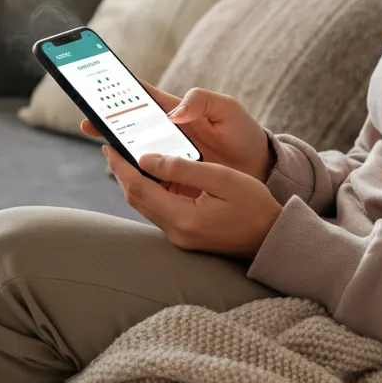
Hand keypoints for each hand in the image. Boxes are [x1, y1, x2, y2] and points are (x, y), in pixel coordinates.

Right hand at [82, 83, 273, 181]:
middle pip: (130, 127)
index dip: (118, 93)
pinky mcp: (173, 180)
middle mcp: (168, 134)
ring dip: (119, 152)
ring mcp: (169, 158)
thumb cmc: (244, 133)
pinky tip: (127, 177)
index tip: (95, 89)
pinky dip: (136, 177)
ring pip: (135, 154)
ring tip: (105, 149)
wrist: (261, 168)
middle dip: (107, 122)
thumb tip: (173, 113)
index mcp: (176, 111)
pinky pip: (149, 178)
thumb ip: (202, 101)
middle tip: (87, 122)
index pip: (142, 98)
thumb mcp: (228, 109)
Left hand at [104, 145, 281, 258]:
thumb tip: (147, 159)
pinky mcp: (184, 236)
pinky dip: (150, 191)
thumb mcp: (223, 178)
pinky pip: (158, 210)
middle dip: (122, 172)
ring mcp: (179, 237)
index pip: (139, 188)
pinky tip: (152, 175)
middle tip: (113, 147)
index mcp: (184, 218)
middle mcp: (176, 232)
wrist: (272, 237)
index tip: (109, 145)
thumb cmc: (254, 205)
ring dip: (134, 181)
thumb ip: (184, 168)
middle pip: (136, 199)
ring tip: (128, 156)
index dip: (121, 165)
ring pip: (145, 206)